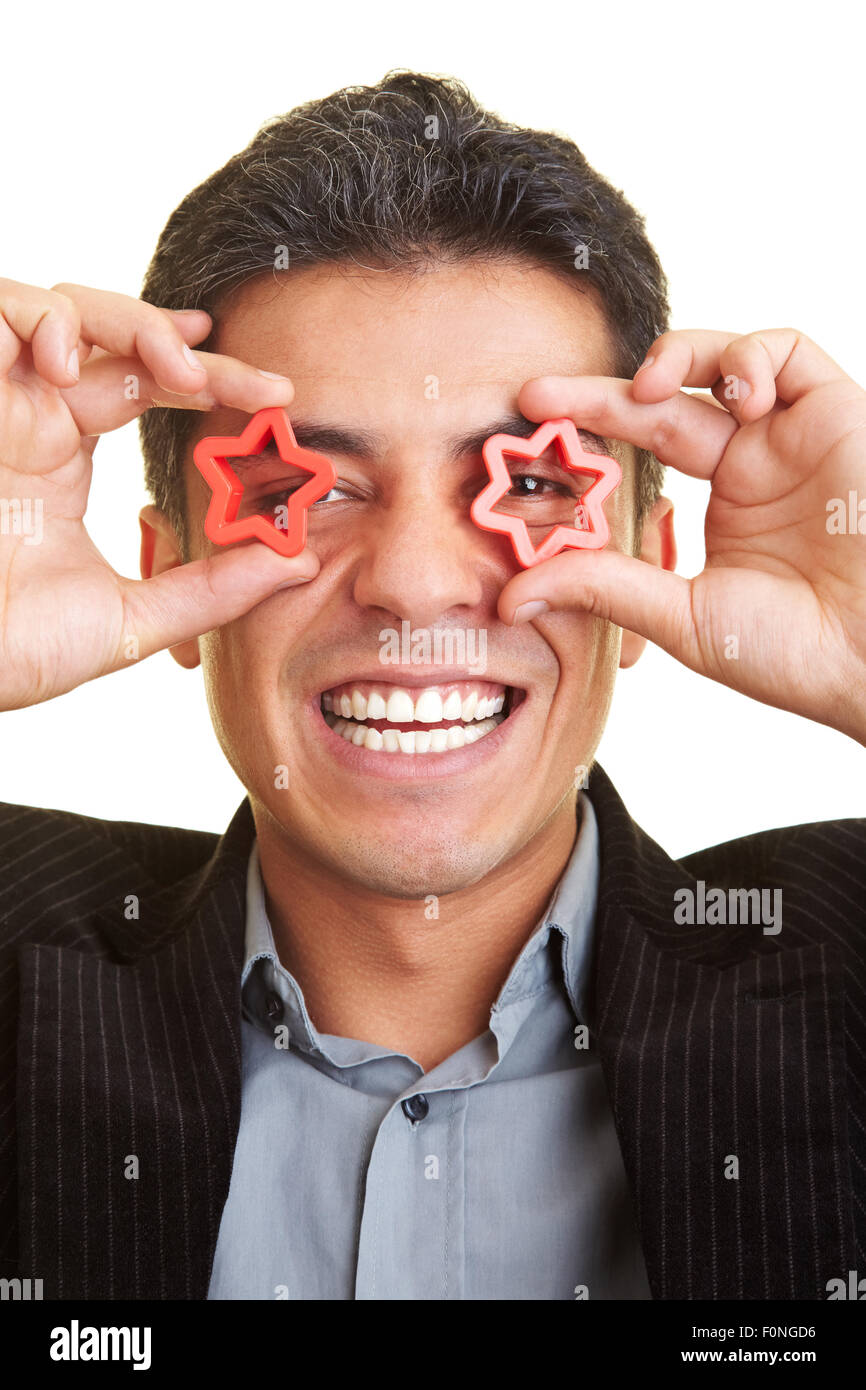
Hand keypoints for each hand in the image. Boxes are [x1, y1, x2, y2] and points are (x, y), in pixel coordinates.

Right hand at [0, 279, 318, 709]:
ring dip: (128, 320)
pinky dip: (41, 318)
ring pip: (61, 306)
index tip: (280, 396)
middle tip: (246, 383)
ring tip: (177, 372)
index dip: (213, 376)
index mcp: (62, 453)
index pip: (148, 384)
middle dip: (182, 341)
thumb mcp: (132, 619)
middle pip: (111, 332)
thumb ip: (212, 590)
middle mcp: (29, 415)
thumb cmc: (15, 650)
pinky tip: (72, 367)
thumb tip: (299, 562)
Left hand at [500, 328, 865, 742]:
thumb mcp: (683, 617)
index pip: (642, 446)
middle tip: (542, 395)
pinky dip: (750, 356)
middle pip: (666, 399)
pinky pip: (789, 352)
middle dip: (602, 390)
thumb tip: (514, 592)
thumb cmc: (796, 654)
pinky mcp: (837, 414)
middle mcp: (754, 462)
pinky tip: (735, 396)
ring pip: (725, 358)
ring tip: (647, 387)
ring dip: (679, 355)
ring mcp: (794, 436)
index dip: (589, 427)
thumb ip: (605, 588)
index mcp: (721, 505)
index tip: (530, 423)